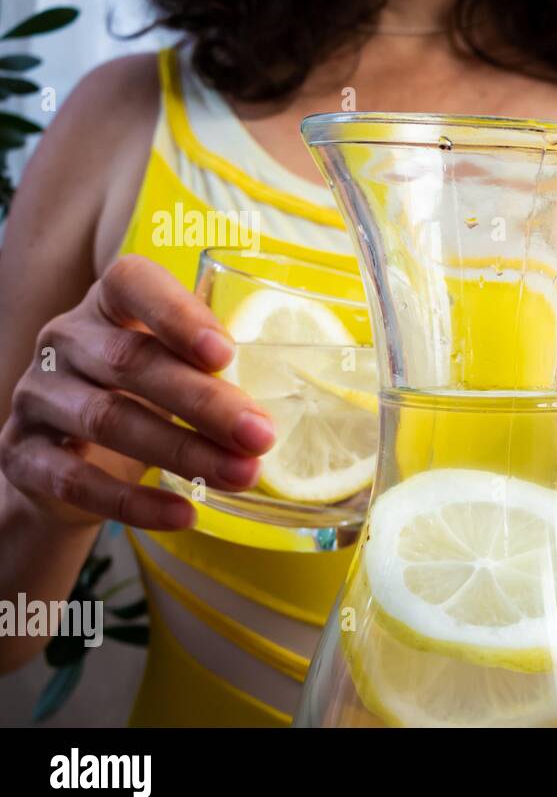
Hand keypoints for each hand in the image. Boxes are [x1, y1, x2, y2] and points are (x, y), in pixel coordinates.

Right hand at [0, 254, 274, 529]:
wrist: (64, 459)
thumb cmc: (139, 396)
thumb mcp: (172, 367)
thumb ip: (212, 367)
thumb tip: (291, 392)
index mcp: (107, 305)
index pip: (132, 283)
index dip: (177, 314)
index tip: (225, 352)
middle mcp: (65, 340)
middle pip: (132, 362)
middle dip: (204, 402)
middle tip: (261, 434)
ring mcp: (38, 397)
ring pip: (108, 421)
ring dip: (183, 452)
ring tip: (242, 474)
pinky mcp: (23, 455)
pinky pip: (76, 480)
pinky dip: (135, 503)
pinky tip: (185, 513)